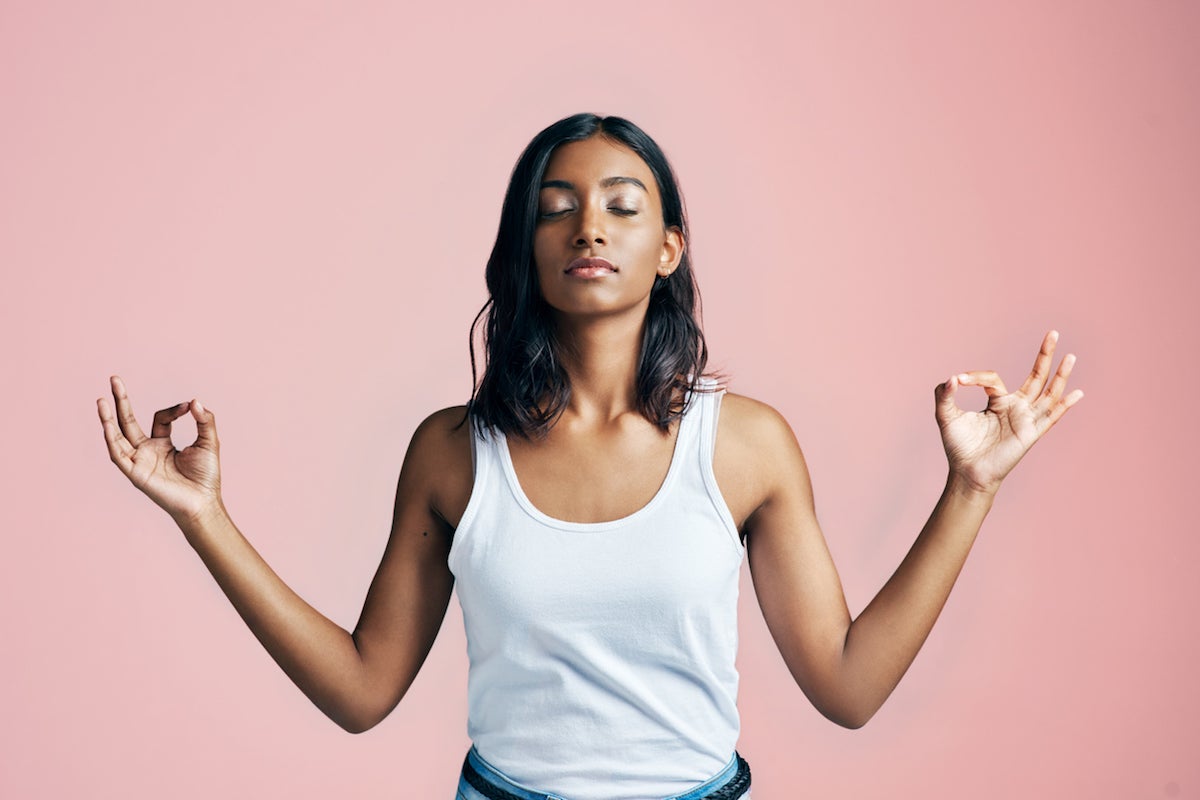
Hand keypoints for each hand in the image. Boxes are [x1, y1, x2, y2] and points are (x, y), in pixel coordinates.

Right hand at [97, 375, 224, 524]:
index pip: (160, 418)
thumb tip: (195, 401)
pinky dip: (112, 440)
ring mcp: (139, 462)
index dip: (174, 409)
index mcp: (162, 444)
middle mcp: (147, 451)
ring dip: (108, 419)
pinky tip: (107, 425)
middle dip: (121, 400)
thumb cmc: (206, 476)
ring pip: (117, 437)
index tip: (189, 407)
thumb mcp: (208, 441)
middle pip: (128, 421)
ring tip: (101, 400)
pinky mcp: (135, 474)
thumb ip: (204, 420)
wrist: (203, 502)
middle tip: (114, 378)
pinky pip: (118, 456)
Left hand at [934, 331, 1083, 494]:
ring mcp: (1026, 419)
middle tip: (1053, 332)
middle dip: (1044, 354)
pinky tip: (1078, 394)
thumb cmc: (959, 446)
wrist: (966, 472)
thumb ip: (943, 395)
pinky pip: (1051, 417)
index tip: (958, 381)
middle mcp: (1016, 407)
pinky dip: (1064, 406)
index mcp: (998, 401)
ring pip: (1047, 392)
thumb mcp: (946, 416)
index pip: (993, 378)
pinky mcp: (1030, 433)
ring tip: (1071, 355)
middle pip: (1035, 376)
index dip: (975, 376)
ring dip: (1060, 374)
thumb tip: (951, 378)